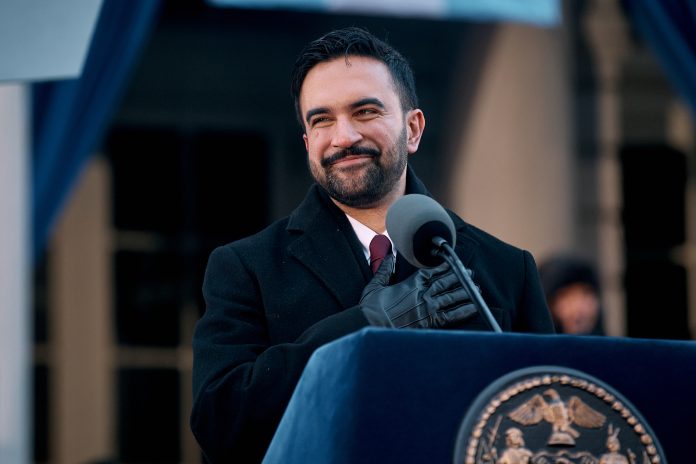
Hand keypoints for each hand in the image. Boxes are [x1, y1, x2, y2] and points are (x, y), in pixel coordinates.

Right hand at [359, 254, 477, 328]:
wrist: (371, 325)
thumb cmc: (371, 308)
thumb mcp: (375, 285)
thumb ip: (385, 269)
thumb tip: (389, 256)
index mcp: (411, 284)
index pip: (432, 272)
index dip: (444, 267)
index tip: (453, 264)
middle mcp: (423, 294)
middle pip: (446, 282)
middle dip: (460, 277)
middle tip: (471, 273)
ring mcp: (428, 308)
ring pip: (452, 297)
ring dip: (466, 291)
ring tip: (477, 288)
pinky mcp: (430, 322)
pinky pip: (452, 316)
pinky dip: (464, 311)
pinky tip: (474, 308)